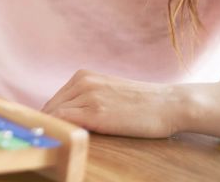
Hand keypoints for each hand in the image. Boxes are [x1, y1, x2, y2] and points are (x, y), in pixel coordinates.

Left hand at [42, 69, 182, 137]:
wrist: (170, 104)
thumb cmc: (143, 103)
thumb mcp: (108, 92)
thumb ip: (86, 98)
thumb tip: (65, 116)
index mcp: (83, 76)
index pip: (55, 100)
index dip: (51, 118)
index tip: (52, 132)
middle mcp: (82, 82)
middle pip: (50, 107)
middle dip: (50, 124)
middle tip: (54, 141)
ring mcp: (88, 96)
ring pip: (54, 114)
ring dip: (54, 128)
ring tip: (59, 142)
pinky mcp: (95, 113)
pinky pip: (63, 120)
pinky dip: (59, 130)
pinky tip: (65, 140)